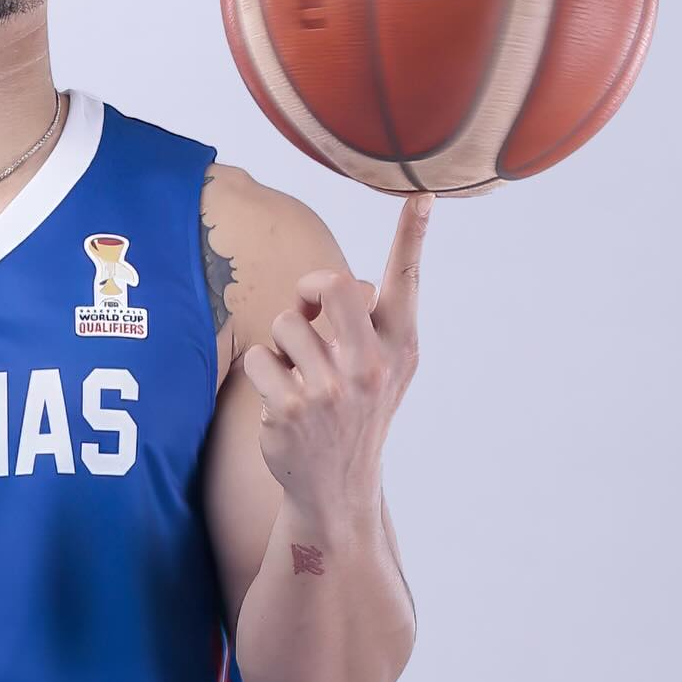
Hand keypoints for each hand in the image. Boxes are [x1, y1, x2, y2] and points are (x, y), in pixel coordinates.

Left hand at [242, 192, 432, 514]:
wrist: (337, 486)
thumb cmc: (357, 411)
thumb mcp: (383, 369)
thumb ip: (371, 322)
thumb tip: (343, 284)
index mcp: (399, 346)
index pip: (405, 282)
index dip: (413, 236)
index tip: (422, 195)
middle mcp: (372, 364)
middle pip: (329, 283)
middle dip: (308, 289)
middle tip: (308, 310)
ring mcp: (332, 388)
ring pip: (286, 322)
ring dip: (281, 345)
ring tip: (297, 375)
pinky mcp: (292, 408)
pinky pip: (259, 359)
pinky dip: (262, 374)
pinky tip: (281, 401)